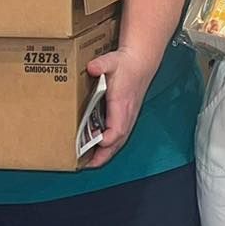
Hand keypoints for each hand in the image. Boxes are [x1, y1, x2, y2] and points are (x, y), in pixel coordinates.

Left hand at [84, 46, 159, 166]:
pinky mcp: (126, 117)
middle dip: (102, 156)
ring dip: (104, 154)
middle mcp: (127, 115)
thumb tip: (93, 68)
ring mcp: (128, 117)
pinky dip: (108, 146)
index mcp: (122, 104)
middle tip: (84, 165)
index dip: (104, 140)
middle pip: (117, 142)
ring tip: (88, 162)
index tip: (90, 145)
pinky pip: (118, 137)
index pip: (117, 130)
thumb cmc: (125, 64)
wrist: (140, 62)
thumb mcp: (111, 61)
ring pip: (118, 142)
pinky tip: (96, 148)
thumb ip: (101, 64)